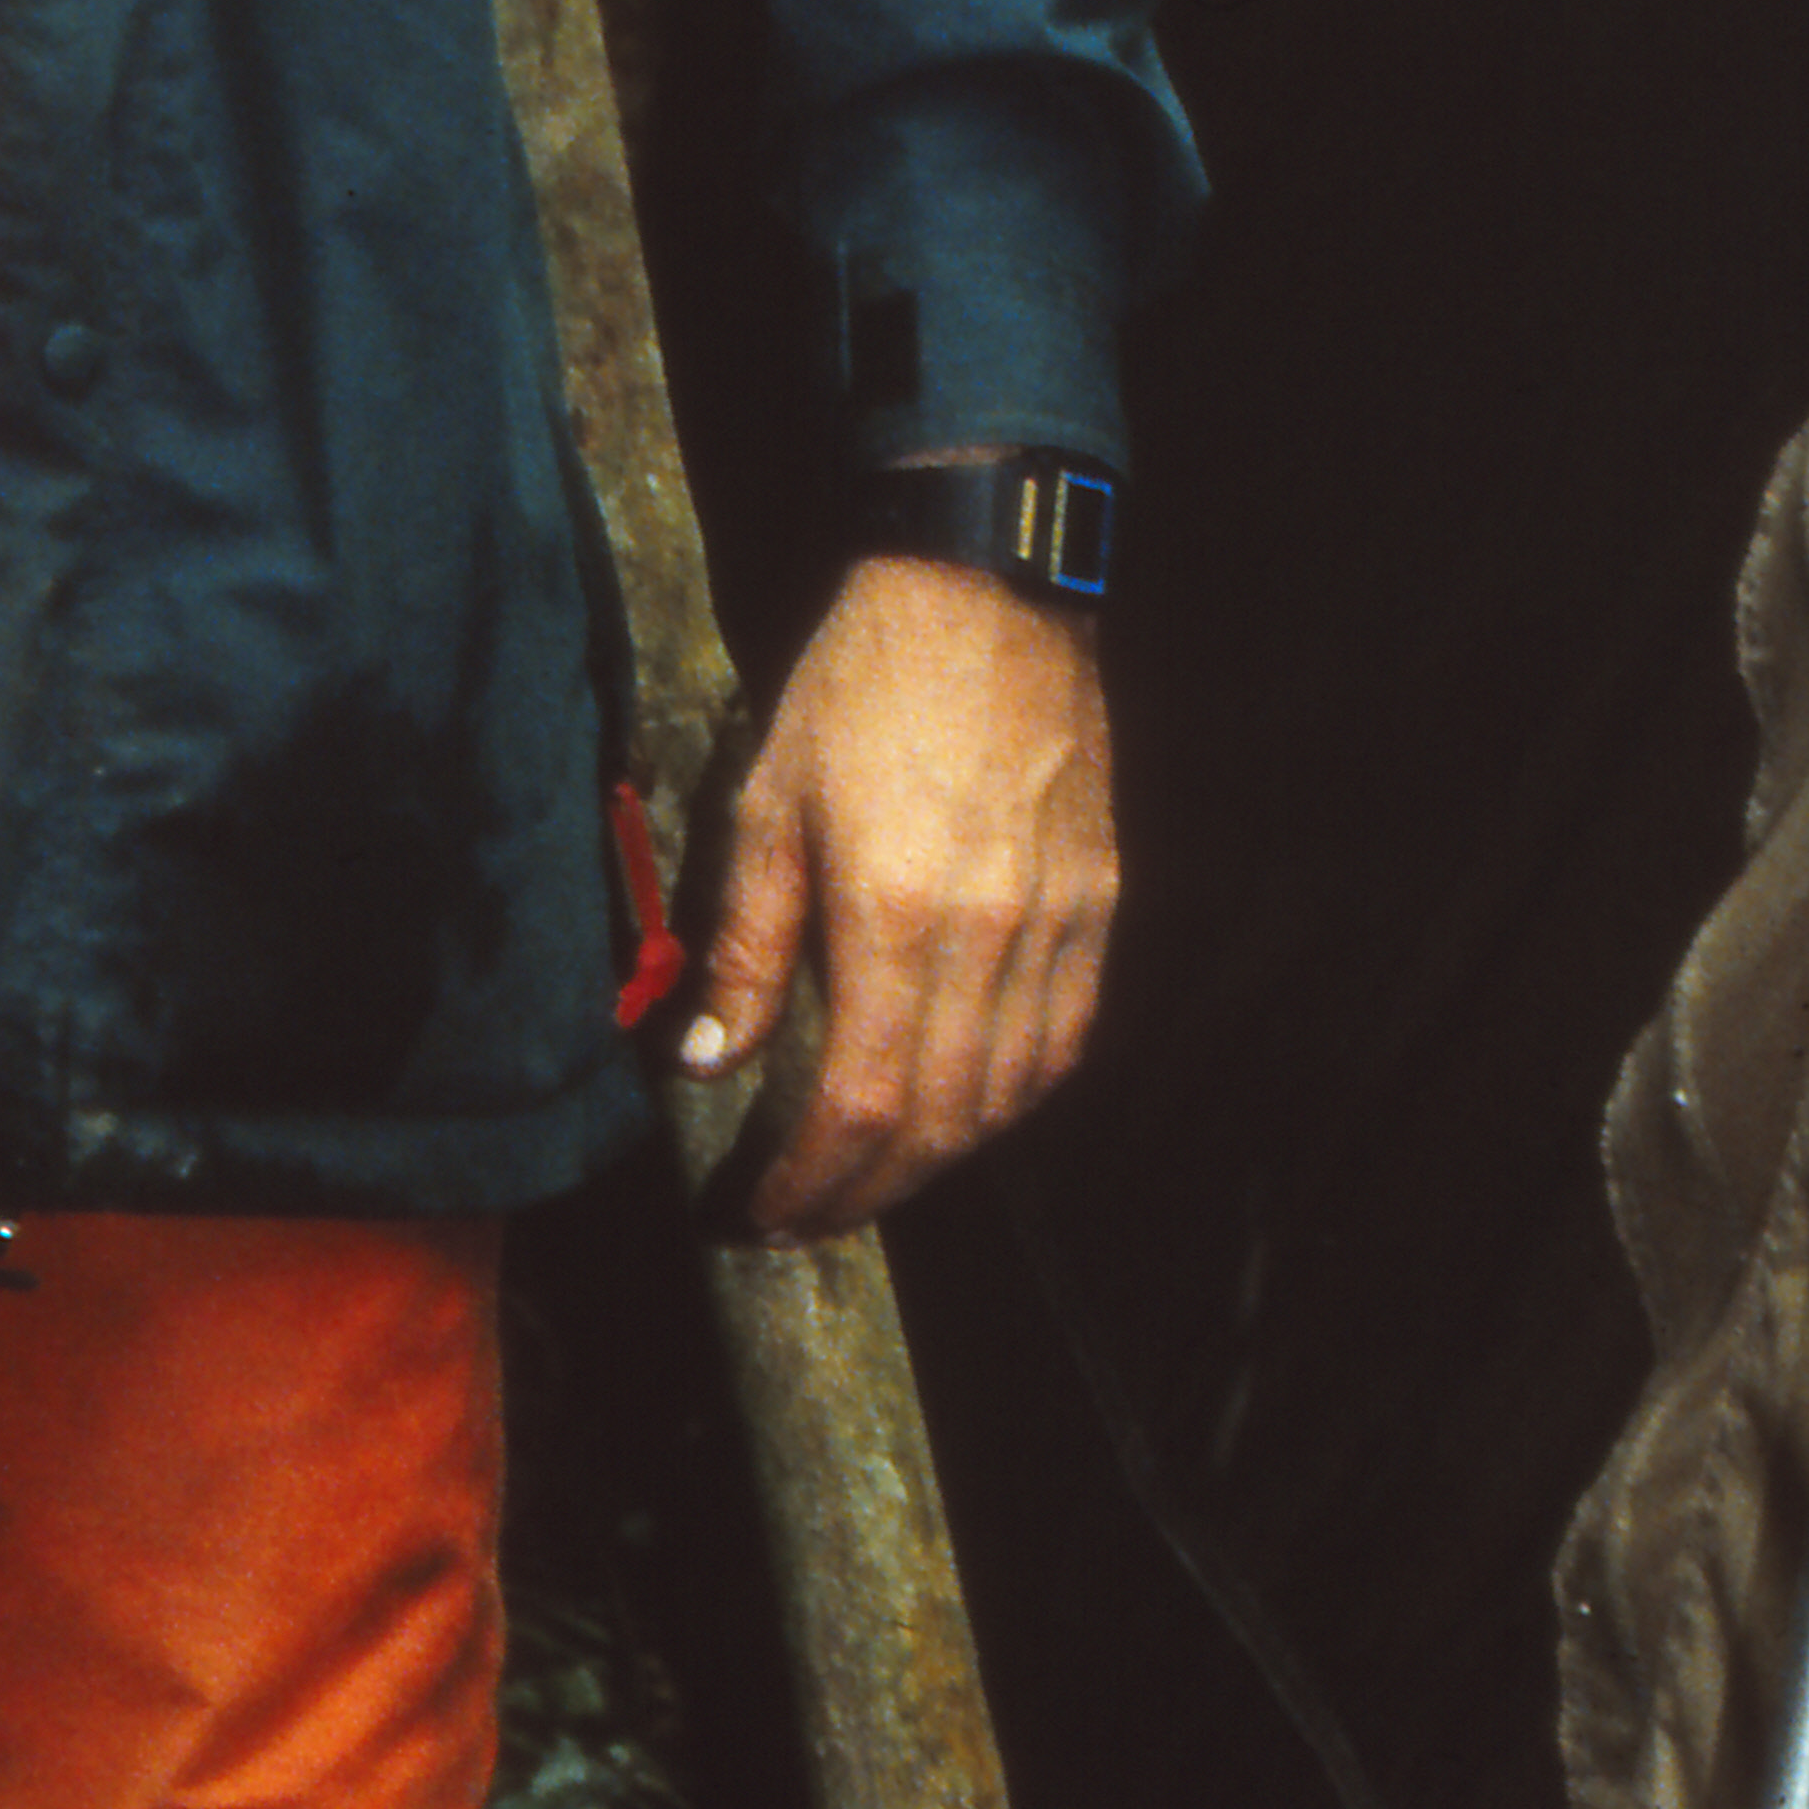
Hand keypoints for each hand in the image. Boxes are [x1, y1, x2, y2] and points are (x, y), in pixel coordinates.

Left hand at [679, 554, 1116, 1239]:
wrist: (986, 594)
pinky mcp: (1100, 903)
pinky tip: (968, 1107)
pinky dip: (1014, 1097)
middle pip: (940, 1124)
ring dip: (942, 1158)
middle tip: (812, 1214)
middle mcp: (988, 938)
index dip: (814, 1181)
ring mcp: (1057, 924)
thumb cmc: (861, 685)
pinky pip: (1066, 1039)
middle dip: (871, 1191)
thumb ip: (746, 942)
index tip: (767, 1212)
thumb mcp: (769, 800)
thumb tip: (708, 1060)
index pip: (861, 1105)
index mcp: (894, 914)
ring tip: (876, 1173)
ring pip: (1011, 1097)